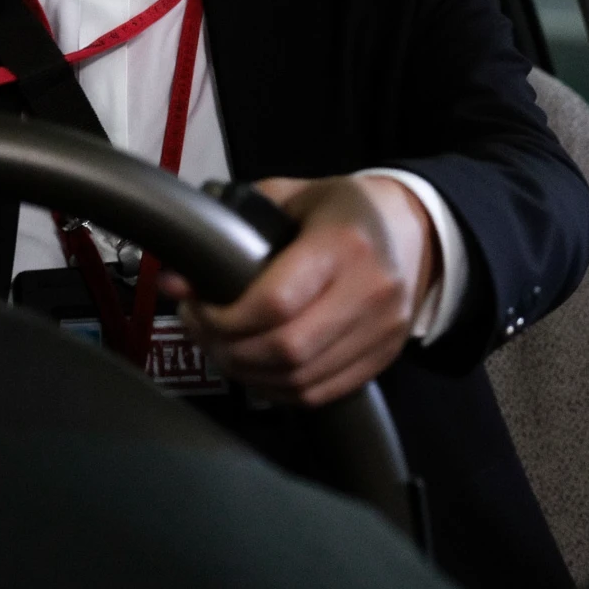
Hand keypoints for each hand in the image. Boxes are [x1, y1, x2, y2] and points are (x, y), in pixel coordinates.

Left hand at [161, 175, 439, 406]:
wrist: (412, 229)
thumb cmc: (340, 209)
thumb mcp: (291, 196)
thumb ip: (234, 227)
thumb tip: (176, 277)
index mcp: (343, 242)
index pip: (276, 300)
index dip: (225, 316)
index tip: (196, 307)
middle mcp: (370, 290)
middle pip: (288, 348)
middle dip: (230, 349)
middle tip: (200, 332)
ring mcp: (383, 330)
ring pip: (303, 379)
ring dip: (249, 374)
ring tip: (220, 350)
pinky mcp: (385, 358)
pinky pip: (323, 393)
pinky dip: (279, 390)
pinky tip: (254, 370)